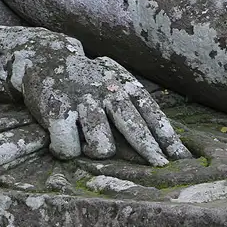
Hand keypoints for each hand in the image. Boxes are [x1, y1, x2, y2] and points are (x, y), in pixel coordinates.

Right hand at [21, 54, 190, 165]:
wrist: (44, 58)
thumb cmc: (85, 80)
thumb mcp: (113, 83)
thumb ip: (131, 106)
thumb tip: (159, 142)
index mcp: (123, 84)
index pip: (151, 113)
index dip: (167, 136)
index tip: (181, 157)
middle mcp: (106, 91)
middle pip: (134, 127)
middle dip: (149, 151)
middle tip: (160, 168)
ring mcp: (82, 100)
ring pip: (102, 146)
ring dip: (95, 152)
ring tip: (87, 145)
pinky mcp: (57, 111)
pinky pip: (69, 149)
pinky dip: (66, 151)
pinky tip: (62, 144)